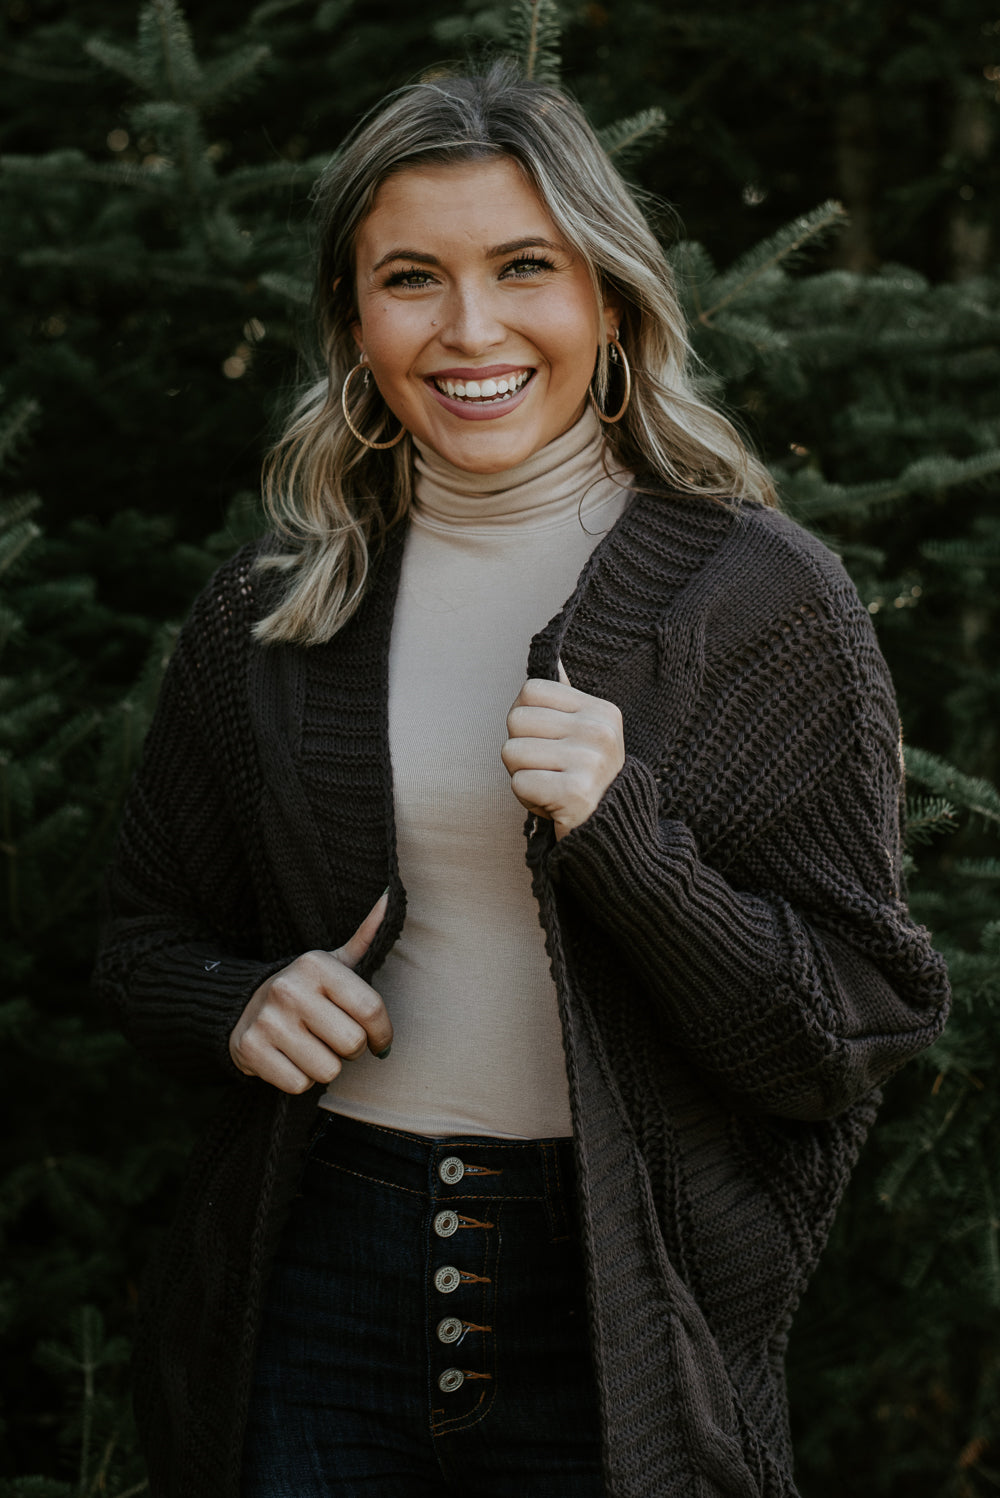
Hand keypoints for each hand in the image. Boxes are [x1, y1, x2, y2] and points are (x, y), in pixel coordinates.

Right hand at [229, 892, 391, 1094]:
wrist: (241, 1006)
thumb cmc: (304, 988)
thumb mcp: (332, 961)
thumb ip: (365, 936)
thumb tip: (390, 896)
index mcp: (316, 964)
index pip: (371, 1009)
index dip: (384, 1033)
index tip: (381, 1040)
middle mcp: (290, 989)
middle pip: (352, 1043)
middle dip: (352, 1049)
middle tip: (337, 1039)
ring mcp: (268, 1020)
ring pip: (327, 1070)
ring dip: (326, 1066)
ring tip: (313, 1047)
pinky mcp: (251, 1050)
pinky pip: (300, 1084)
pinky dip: (301, 1079)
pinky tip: (292, 1058)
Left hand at [502, 661, 624, 840]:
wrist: (611, 834)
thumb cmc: (585, 780)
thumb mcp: (584, 734)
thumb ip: (565, 700)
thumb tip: (553, 657)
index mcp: (601, 711)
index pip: (530, 690)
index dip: (526, 719)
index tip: (548, 742)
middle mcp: (599, 731)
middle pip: (515, 719)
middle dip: (520, 749)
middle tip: (548, 769)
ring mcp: (590, 761)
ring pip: (511, 751)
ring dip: (522, 776)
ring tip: (551, 786)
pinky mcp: (575, 792)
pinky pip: (519, 782)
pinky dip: (528, 798)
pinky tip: (552, 804)